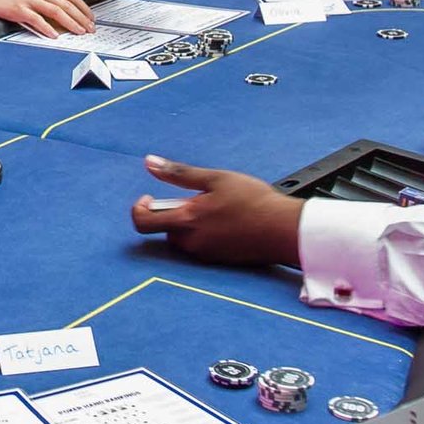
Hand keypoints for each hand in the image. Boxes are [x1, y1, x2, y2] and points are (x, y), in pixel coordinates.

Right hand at [0, 0, 94, 38]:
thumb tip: (67, 13)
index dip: (84, 8)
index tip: (91, 19)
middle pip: (67, 5)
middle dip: (81, 18)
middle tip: (90, 29)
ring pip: (56, 12)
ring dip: (70, 23)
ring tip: (79, 32)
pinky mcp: (20, 9)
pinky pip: (37, 20)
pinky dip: (48, 28)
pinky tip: (55, 36)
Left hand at [129, 154, 304, 264]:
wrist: (284, 230)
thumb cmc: (254, 201)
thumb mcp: (215, 178)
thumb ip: (178, 173)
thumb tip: (150, 162)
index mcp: (187, 220)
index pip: (142, 222)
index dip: (139, 208)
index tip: (150, 197)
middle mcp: (191, 242)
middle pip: (164, 229)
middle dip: (172, 213)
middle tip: (196, 200)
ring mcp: (204, 254)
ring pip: (183, 238)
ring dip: (189, 224)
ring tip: (216, 208)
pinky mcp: (217, 261)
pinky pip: (199, 246)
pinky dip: (204, 233)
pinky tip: (226, 222)